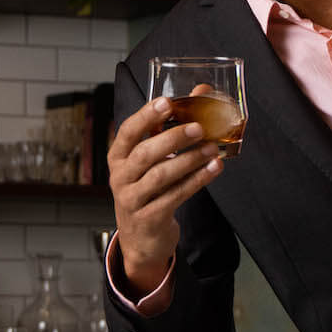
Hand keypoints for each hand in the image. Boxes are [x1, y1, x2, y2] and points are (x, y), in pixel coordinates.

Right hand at [108, 95, 222, 285]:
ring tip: (212, 149)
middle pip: (145, 153)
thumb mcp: (150, 163)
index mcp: (118, 156)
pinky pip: (175, 196)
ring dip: (190, 160)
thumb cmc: (149, 190)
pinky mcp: (149, 218)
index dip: (147, 116)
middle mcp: (120, 176)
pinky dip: (197, 181)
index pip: (128, 131)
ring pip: (161, 175)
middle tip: (198, 128)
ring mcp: (132, 199)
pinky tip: (213, 169)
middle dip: (173, 138)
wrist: (141, 239)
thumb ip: (169, 130)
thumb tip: (202, 92)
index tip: (167, 102)